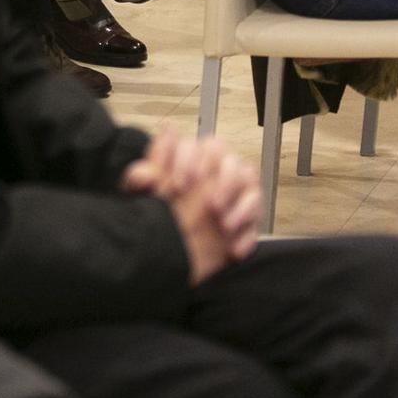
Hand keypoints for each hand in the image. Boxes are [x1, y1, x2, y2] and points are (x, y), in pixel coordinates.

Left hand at [121, 130, 262, 283]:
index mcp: (185, 160)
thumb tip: (145, 173)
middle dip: (223, 178)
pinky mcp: (245, 215)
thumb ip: (140, 181)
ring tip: (224, 225)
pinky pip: (257, 216)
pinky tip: (232, 247)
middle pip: (228, 157)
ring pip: (249, 178)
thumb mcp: (142, 199)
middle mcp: (211, 170)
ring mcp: (231, 191)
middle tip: (210, 204)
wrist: (171, 252)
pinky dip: (247, 232)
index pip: (194, 145)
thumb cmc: (157, 217)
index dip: (188, 161)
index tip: (179, 185)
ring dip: (240, 202)